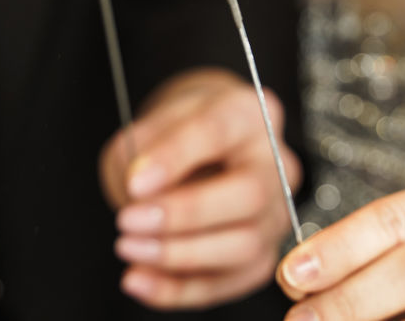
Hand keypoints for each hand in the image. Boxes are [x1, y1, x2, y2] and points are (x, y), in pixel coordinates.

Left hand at [99, 68, 300, 310]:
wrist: (195, 150)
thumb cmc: (174, 134)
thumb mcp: (150, 124)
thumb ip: (143, 150)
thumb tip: (138, 191)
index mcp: (248, 114)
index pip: (218, 131)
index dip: (175, 158)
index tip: (135, 183)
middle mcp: (275, 163)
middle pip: (249, 196)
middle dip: (183, 215)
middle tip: (129, 220)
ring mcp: (275, 213)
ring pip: (245, 246)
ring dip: (178, 256)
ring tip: (128, 248)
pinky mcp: (262, 256)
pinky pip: (229, 283)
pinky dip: (178, 290)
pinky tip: (139, 279)